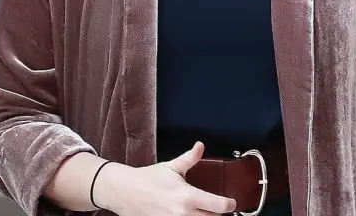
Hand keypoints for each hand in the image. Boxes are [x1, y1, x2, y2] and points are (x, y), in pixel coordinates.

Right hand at [96, 142, 237, 215]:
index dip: (229, 205)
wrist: (123, 192)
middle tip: (216, 207)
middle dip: (217, 214)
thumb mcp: (171, 167)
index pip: (218, 206)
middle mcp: (182, 213)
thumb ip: (190, 158)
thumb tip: (200, 146)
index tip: (232, 203)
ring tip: (203, 210)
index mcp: (187, 196)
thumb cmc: (147, 179)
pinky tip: (190, 214)